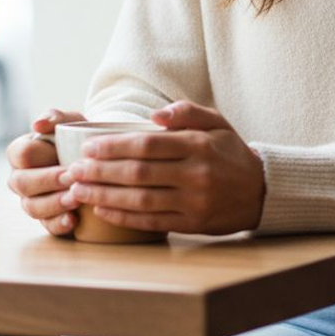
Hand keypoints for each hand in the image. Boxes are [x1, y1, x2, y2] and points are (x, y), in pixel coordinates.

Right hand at [6, 109, 86, 236]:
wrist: (97, 158)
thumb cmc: (80, 137)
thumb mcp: (72, 122)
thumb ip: (56, 117)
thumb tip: (38, 124)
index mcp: (22, 152)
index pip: (21, 154)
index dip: (41, 159)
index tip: (65, 162)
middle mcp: (21, 177)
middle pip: (23, 183)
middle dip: (48, 182)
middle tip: (73, 179)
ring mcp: (31, 199)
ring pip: (32, 207)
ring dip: (54, 204)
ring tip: (76, 199)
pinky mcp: (46, 217)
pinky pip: (46, 225)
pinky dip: (59, 224)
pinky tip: (74, 221)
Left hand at [56, 101, 266, 235]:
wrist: (260, 190)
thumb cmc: (230, 152)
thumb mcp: (217, 122)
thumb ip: (186, 112)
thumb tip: (154, 115)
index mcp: (199, 145)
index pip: (148, 144)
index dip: (114, 146)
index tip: (88, 147)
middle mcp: (196, 174)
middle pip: (139, 173)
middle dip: (100, 172)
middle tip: (73, 170)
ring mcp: (193, 201)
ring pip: (140, 200)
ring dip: (104, 196)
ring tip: (79, 191)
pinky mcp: (191, 223)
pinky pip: (151, 222)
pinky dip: (123, 218)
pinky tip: (102, 211)